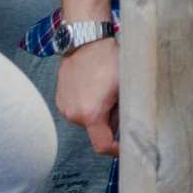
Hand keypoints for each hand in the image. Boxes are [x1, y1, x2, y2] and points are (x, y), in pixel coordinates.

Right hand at [57, 38, 118, 159]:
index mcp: (91, 114)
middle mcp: (73, 115)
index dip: (115, 150)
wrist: (86, 42)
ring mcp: (64, 108)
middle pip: (97, 130)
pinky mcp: (60, 100)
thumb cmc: (110, 61)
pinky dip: (89, 104)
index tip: (125, 148)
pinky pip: (78, 110)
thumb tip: (132, 127)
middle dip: (111, 121)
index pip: (102, 145)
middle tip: (120, 99)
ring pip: (88, 119)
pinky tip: (95, 86)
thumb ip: (128, 111)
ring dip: (99, 111)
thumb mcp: (126, 87)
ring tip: (106, 88)